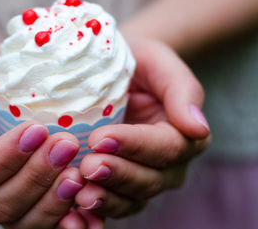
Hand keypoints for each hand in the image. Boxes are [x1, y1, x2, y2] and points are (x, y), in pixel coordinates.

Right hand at [0, 58, 85, 228]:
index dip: (3, 159)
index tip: (36, 130)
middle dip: (35, 177)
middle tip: (66, 145)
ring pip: (22, 222)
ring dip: (54, 200)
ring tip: (78, 173)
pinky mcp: (22, 208)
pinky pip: (42, 223)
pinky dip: (66, 220)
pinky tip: (88, 213)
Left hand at [75, 35, 210, 217]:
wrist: (113, 73)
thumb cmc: (138, 63)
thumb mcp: (159, 62)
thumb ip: (182, 90)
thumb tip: (198, 128)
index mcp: (183, 135)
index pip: (164, 148)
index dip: (133, 146)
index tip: (100, 138)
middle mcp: (167, 165)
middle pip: (149, 180)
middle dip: (117, 174)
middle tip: (87, 166)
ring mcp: (141, 179)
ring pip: (130, 200)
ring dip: (105, 198)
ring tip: (78, 192)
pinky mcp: (117, 187)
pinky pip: (111, 205)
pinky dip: (94, 209)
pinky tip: (73, 204)